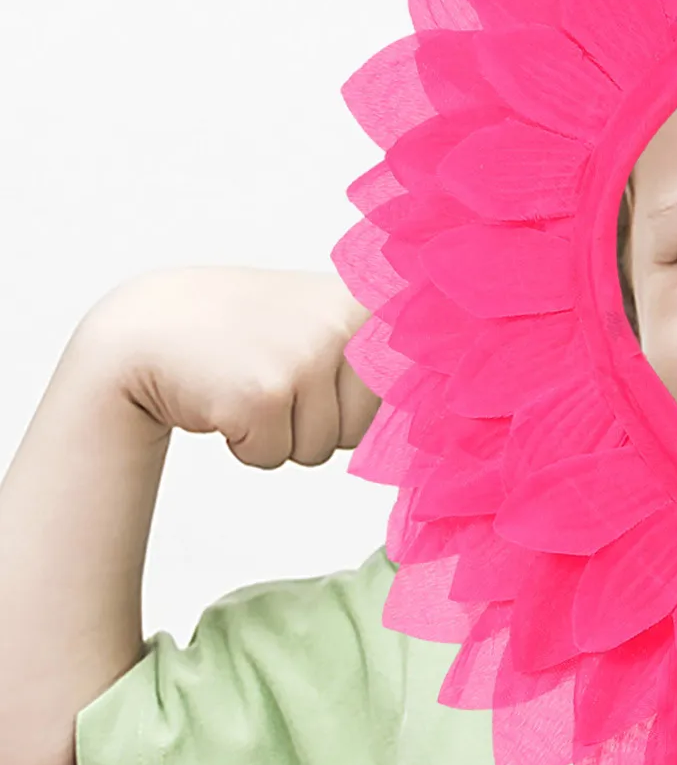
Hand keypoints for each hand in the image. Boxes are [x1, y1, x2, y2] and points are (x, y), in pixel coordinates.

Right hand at [76, 267, 379, 468]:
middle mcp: (344, 325)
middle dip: (315, 425)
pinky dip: (246, 445)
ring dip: (279, 436)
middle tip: (273, 379)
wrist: (147, 328)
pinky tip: (223, 398)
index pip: (404, 395)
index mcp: (366, 305)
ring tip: (248, 384)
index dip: (363, 404)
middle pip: (359, 431)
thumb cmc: (244, 336)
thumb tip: (441, 411)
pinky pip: (273, 458)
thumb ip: (378, 357)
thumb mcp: (321, 323)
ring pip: (319, 450)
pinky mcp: (264, 394)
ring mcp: (305, 357)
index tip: (332, 382)